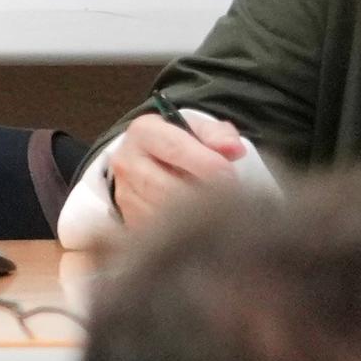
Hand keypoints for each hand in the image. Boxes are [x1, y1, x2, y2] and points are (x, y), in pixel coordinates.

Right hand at [97, 109, 253, 229]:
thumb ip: (220, 135)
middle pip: (167, 186)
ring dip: (195, 213)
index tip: (231, 175)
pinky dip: (185, 228)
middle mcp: (128, 162)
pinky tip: (199, 221)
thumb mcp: (201, 131)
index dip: (207, 164)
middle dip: (202, 194)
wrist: (154, 163)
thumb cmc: (183, 145)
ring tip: (215, 207)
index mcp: (145, 133)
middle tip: (229, 197)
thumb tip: (234, 149)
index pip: (175, 149)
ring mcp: (125, 192)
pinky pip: (159, 229)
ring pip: (162, 212)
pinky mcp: (130, 218)